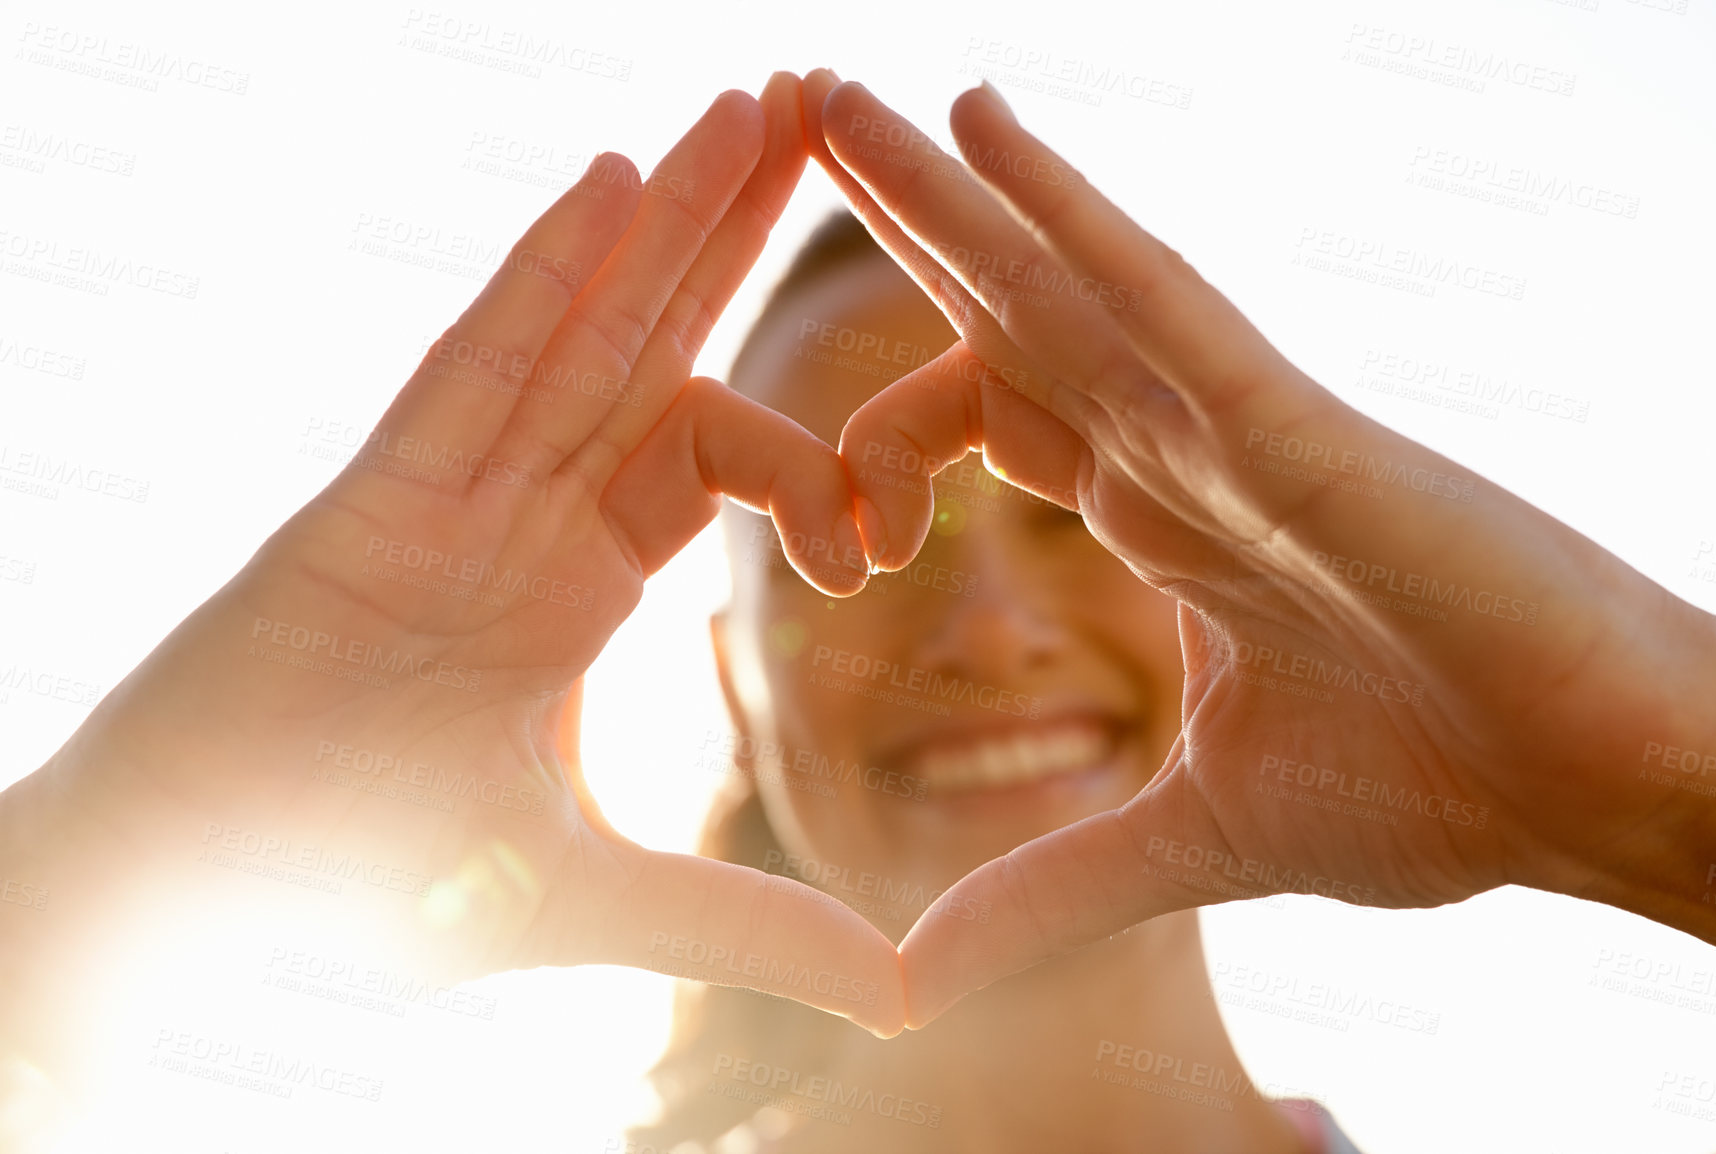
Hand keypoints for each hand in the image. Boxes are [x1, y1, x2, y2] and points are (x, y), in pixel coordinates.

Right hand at [21, 74, 903, 1038]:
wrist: (192, 907)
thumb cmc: (352, 890)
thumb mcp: (590, 896)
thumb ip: (744, 922)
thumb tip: (905, 991)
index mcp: (571, 588)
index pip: (708, 459)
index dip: (804, 461)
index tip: (874, 529)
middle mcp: (518, 520)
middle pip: (653, 350)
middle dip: (734, 239)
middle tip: (822, 122)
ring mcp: (443, 497)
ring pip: (576, 332)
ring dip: (666, 222)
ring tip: (751, 110)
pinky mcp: (368, 505)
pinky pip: (468, 373)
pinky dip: (538, 282)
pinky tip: (609, 188)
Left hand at [796, 70, 1715, 1024]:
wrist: (1601, 793)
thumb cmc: (1444, 787)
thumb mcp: (1197, 842)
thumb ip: (1060, 884)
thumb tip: (923, 975)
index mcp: (1157, 518)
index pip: (982, 427)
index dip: (876, 453)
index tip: (829, 539)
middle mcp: (1182, 447)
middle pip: (1002, 311)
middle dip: (896, 225)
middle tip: (791, 128)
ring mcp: (1236, 423)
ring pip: (1059, 277)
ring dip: (943, 185)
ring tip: (840, 97)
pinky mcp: (1299, 428)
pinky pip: (1163, 301)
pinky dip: (1070, 215)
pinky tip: (984, 126)